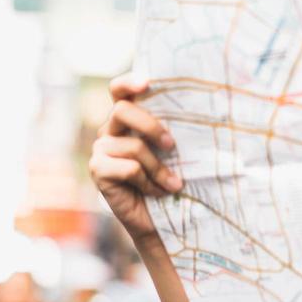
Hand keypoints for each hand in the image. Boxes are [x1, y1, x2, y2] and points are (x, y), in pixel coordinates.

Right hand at [89, 74, 184, 243]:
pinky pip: (129, 168)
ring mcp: (101, 150)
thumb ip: (172, 130)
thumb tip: (203, 112)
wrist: (160, 219)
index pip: (118, 91)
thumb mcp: (174, 152)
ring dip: (158, 168)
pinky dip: (148, 182)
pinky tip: (155, 192)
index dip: (128, 82)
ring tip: (172, 183)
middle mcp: (110, 131)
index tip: (147, 82)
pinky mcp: (98, 170)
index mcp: (127, 120)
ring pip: (133, 146)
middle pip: (121, 110)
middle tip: (172, 145)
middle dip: (150, 126)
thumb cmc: (170, 179)